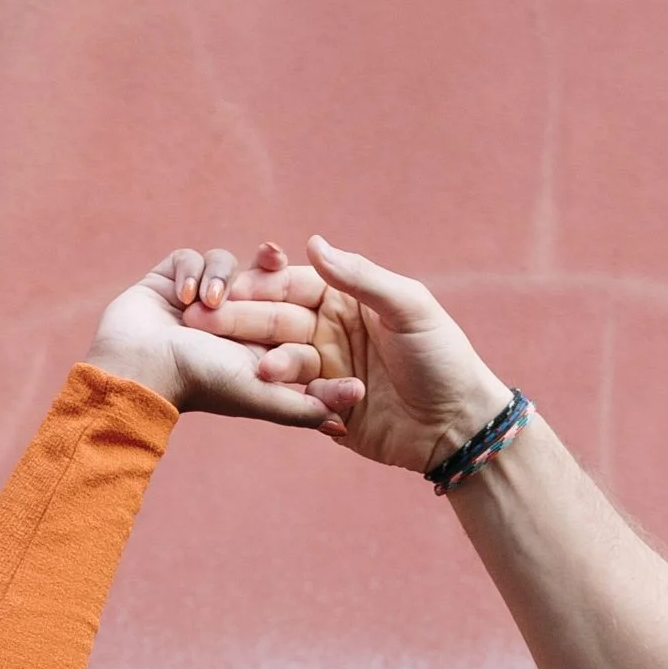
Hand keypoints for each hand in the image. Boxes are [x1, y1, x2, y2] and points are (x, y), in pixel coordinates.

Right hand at [85, 243, 362, 429]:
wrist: (136, 375)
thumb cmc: (201, 386)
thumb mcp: (264, 397)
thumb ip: (307, 408)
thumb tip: (350, 416)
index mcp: (258, 345)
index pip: (288, 306)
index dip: (291, 286)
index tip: (285, 267)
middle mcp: (232, 323)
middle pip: (258, 279)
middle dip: (257, 274)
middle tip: (266, 260)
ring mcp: (199, 301)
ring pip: (226, 265)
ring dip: (219, 278)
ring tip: (202, 303)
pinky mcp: (170, 282)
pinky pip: (190, 256)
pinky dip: (189, 272)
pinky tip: (181, 298)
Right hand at [185, 235, 513, 473]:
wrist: (458, 425)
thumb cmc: (441, 359)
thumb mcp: (408, 309)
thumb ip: (360, 277)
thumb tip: (312, 243)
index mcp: (345, 300)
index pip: (294, 286)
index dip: (263, 287)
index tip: (233, 288)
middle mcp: (329, 331)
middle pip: (277, 321)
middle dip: (244, 322)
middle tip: (208, 323)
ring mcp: (325, 370)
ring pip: (282, 359)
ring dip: (266, 361)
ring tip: (259, 369)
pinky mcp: (325, 407)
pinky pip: (296, 397)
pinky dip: (284, 394)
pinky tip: (273, 394)